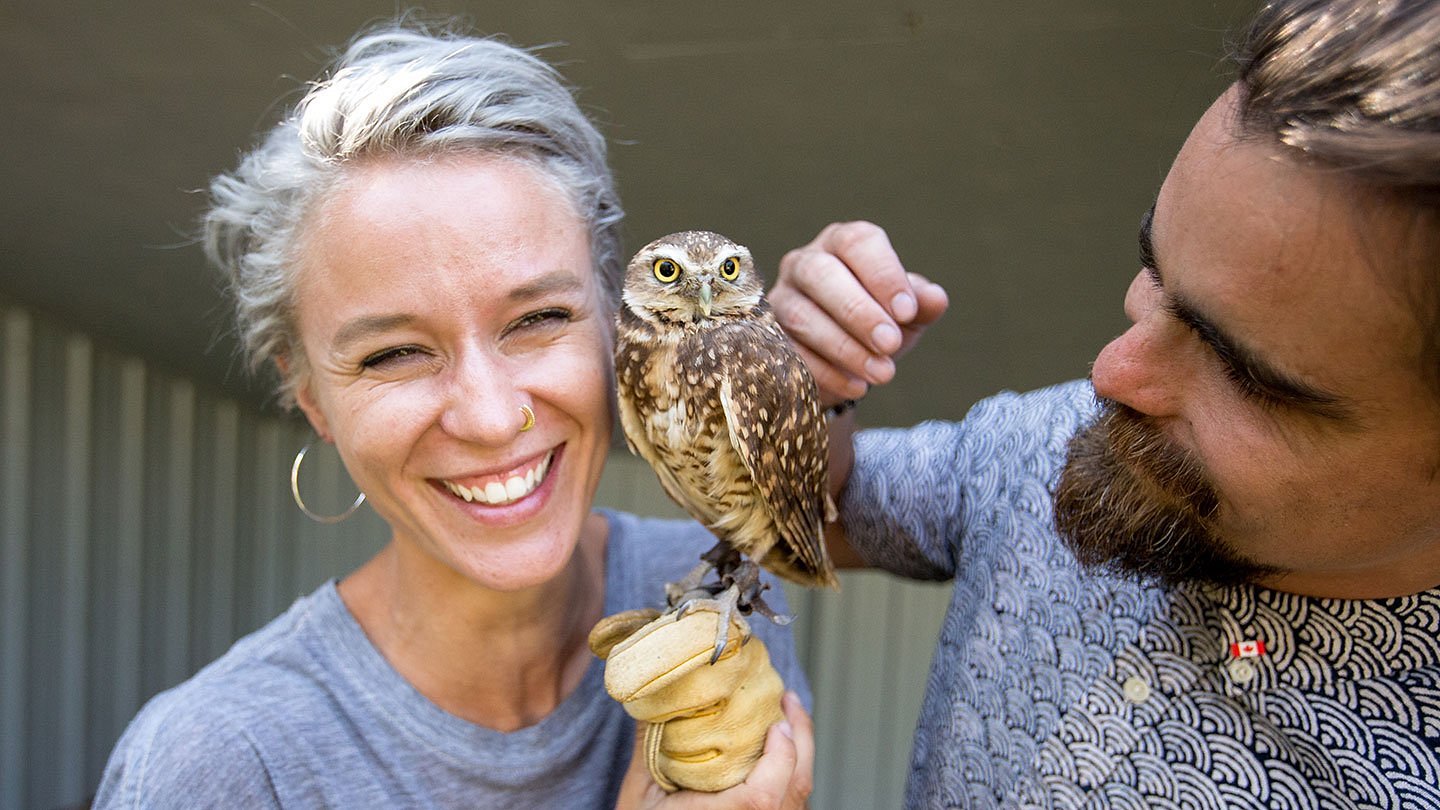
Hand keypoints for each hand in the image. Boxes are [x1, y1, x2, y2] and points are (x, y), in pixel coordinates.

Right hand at [614, 692, 813, 809]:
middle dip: (800, 737)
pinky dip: (791, 773)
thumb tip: (656, 693)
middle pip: (796, 787)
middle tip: (787, 701)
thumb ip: (652, 743)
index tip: (776, 723)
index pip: (761, 798)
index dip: (779, 757)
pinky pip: (792, 801)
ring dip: (798, 754)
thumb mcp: (641, 791)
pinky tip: (778, 752)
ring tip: (785, 719)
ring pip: (799, 794)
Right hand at [770, 221, 948, 406]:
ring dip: (845, 347)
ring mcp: (780, 299)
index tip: (907, 312)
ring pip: (802, 316)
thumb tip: (935, 299)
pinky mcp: (767, 337)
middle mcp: (805, 262)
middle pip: (821, 274)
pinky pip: (790, 352)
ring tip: (882, 374)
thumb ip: (921, 303)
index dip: (883, 275)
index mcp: (843, 243)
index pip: (858, 243)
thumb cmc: (879, 322)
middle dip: (859, 312)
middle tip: (891, 344)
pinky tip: (858, 387)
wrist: (846, 361)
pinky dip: (826, 372)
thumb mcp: (907, 313)